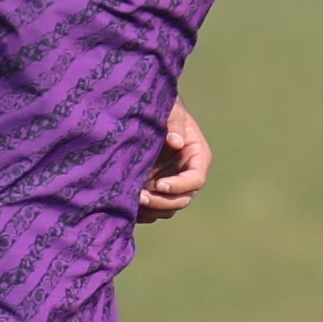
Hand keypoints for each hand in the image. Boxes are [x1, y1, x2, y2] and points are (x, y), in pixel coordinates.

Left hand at [137, 100, 211, 222]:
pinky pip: (152, 210)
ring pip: (167, 209)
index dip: (179, 186)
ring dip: (150, 209)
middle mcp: (187, 175)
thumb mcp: (171, 110)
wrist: (146, 114)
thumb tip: (176, 142)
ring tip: (130, 200)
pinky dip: (141, 212)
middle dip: (161, 201)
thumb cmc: (163, 109)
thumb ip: (174, 123)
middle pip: (181, 200)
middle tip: (140, 197)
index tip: (159, 184)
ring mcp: (172, 185)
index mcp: (197, 156)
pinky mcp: (155, 191)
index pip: (195, 179)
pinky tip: (124, 204)